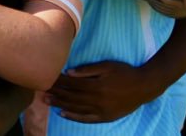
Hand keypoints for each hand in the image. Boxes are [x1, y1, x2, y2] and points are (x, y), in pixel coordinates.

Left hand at [46, 61, 160, 122]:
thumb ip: (88, 70)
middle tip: (41, 89)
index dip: (58, 81)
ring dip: (59, 104)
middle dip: (55, 93)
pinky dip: (73, 117)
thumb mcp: (107, 66)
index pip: (72, 84)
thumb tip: (69, 73)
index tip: (47, 77)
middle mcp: (97, 99)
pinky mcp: (105, 117)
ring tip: (46, 100)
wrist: (145, 87)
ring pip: (75, 108)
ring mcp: (101, 110)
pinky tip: (62, 114)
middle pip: (71, 96)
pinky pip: (86, 119)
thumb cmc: (125, 72)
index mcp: (97, 85)